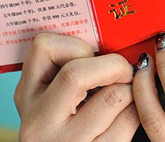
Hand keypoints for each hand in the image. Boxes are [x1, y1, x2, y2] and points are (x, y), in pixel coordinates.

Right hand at [14, 33, 139, 141]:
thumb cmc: (70, 124)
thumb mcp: (53, 97)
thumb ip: (72, 68)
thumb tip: (114, 40)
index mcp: (27, 95)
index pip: (45, 47)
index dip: (78, 45)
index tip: (94, 55)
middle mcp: (39, 121)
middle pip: (77, 73)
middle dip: (113, 65)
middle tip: (126, 70)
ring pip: (113, 96)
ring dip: (130, 88)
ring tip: (127, 93)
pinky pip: (129, 120)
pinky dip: (136, 110)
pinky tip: (128, 113)